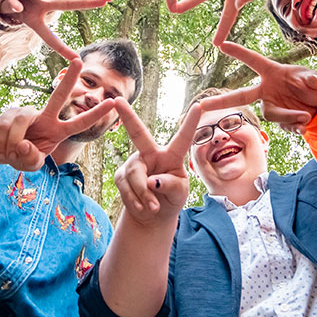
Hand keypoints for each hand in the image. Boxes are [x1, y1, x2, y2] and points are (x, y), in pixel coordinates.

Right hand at [0, 0, 106, 60]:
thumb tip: (20, 1)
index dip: (62, 49)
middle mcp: (44, 3)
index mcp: (38, 18)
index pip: (51, 37)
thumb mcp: (5, 11)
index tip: (77, 59)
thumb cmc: (2, 2)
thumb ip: (11, 7)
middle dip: (86, 3)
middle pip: (66, 4)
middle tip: (105, 1)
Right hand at [0, 58, 115, 169]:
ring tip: (11, 150)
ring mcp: (28, 112)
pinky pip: (7, 126)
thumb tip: (25, 145)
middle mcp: (46, 117)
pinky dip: (3, 140)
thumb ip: (31, 159)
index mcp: (58, 131)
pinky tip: (3, 144)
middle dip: (69, 78)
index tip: (113, 101)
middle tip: (78, 60)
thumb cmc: (20, 156)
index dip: (96, 113)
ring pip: (23, 120)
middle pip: (58, 95)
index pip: (80, 123)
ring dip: (13, 141)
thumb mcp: (30, 164)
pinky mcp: (11, 111)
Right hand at [113, 98, 200, 225]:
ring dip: (144, 194)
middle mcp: (151, 153)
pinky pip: (125, 186)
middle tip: (117, 101)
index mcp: (171, 155)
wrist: (152, 215)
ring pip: (136, 174)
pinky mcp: (122, 175)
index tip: (198, 106)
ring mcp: (134, 163)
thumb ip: (171, 185)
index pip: (182, 138)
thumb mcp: (179, 194)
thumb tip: (152, 181)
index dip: (190, 123)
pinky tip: (141, 206)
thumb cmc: (171, 199)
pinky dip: (134, 200)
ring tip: (153, 207)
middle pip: (138, 134)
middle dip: (128, 116)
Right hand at [198, 41, 316, 133]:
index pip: (253, 61)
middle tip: (201, 105)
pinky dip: (294, 126)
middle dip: (221, 101)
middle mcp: (266, 90)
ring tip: (306, 116)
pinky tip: (304, 125)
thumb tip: (310, 81)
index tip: (220, 45)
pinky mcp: (278, 121)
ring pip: (270, 114)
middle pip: (240, 96)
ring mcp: (271, 106)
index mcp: (272, 72)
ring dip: (288, 116)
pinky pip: (281, 126)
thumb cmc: (316, 87)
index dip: (238, 53)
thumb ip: (313, 79)